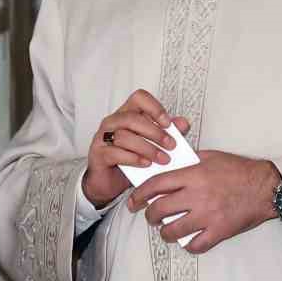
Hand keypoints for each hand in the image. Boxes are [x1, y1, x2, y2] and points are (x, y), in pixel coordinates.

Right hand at [81, 89, 192, 208]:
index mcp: (126, 113)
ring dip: (147, 148)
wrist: (108, 182)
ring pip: (124, 135)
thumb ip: (167, 132)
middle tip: (171, 146)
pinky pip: (115, 153)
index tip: (168, 123)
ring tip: (162, 159)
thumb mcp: (151, 145)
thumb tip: (183, 123)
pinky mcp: (98, 154)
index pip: (139, 98)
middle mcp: (113, 122)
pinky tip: (146, 164)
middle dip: (155, 132)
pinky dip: (133, 158)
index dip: (154, 108)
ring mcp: (102, 137)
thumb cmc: (129, 160)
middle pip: (133, 118)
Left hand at [129, 151, 281, 254]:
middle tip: (151, 216)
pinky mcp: (219, 231)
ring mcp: (208, 215)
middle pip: (160, 210)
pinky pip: (196, 245)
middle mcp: (197, 196)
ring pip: (173, 231)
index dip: (140, 194)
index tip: (134, 200)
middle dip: (150, 216)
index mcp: (194, 175)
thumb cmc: (240, 171)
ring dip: (165, 233)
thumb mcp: (211, 157)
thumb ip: (188, 162)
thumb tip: (167, 167)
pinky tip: (188, 240)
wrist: (266, 187)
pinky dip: (189, 245)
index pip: (156, 185)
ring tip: (166, 230)